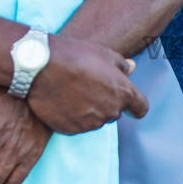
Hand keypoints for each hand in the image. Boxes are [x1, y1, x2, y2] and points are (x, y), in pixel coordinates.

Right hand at [25, 34, 145, 133]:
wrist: (42, 67)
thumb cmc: (75, 56)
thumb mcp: (103, 53)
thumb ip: (121, 65)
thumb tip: (132, 68)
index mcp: (124, 93)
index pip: (141, 108)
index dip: (135, 106)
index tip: (131, 104)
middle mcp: (111, 111)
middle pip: (115, 112)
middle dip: (106, 102)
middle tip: (89, 86)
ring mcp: (91, 123)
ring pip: (96, 120)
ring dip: (89, 111)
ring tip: (73, 92)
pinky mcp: (72, 130)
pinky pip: (77, 126)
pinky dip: (73, 117)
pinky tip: (63, 102)